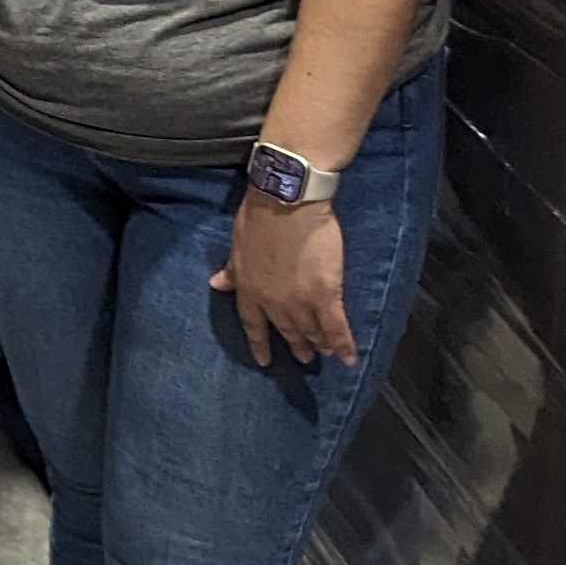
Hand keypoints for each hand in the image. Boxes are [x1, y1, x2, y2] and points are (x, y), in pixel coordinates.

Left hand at [215, 194, 360, 369]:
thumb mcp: (238, 246)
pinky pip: (336, 327)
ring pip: (311, 331)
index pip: (253, 325)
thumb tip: (216, 285)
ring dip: (318, 343)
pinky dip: (343, 345)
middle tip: (305, 356)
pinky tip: (349, 359)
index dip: (259, 344)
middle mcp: (273, 303)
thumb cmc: (259, 218)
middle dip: (296, 344)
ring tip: (324, 352)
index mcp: (248, 289)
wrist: (286, 204)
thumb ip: (232, 271)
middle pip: (286, 330)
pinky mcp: (326, 295)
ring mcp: (300, 301)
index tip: (264, 361)